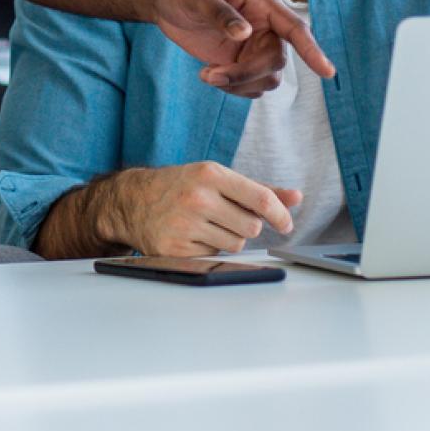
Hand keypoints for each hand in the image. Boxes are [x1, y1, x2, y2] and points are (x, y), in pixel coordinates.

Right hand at [112, 162, 302, 255]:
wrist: (134, 200)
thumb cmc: (183, 186)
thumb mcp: (217, 178)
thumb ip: (258, 188)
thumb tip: (296, 197)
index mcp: (210, 174)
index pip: (260, 197)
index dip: (280, 214)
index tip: (286, 224)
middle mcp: (197, 198)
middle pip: (251, 227)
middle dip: (245, 225)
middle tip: (226, 216)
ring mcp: (185, 224)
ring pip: (235, 245)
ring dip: (228, 238)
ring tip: (206, 225)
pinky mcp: (175, 248)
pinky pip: (214, 256)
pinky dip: (208, 249)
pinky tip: (192, 236)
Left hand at [153, 0, 334, 96]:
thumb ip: (221, 13)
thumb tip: (244, 33)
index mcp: (262, 5)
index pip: (294, 29)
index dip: (312, 51)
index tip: (327, 73)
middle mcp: (265, 28)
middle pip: (276, 62)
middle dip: (246, 75)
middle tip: (210, 75)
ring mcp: (254, 48)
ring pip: (267, 79)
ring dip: (239, 85)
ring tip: (206, 75)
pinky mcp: (240, 63)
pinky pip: (251, 86)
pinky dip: (233, 89)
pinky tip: (209, 75)